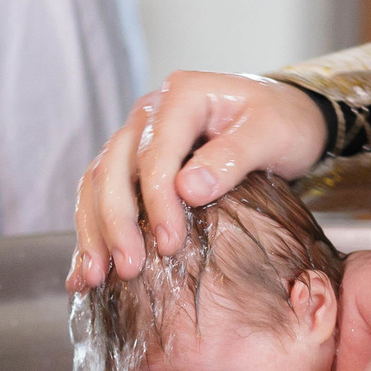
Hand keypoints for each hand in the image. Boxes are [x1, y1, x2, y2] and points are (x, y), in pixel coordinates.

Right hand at [69, 72, 328, 289]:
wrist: (285, 117)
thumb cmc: (282, 122)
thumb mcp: (271, 134)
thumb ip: (233, 157)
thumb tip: (189, 189)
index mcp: (182, 95)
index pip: (155, 152)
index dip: (157, 200)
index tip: (169, 243)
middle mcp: (150, 113)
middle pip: (114, 166)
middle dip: (116, 222)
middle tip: (129, 268)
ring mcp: (138, 137)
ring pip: (98, 182)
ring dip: (94, 230)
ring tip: (95, 276)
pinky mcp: (134, 163)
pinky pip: (102, 195)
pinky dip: (93, 232)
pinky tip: (85, 270)